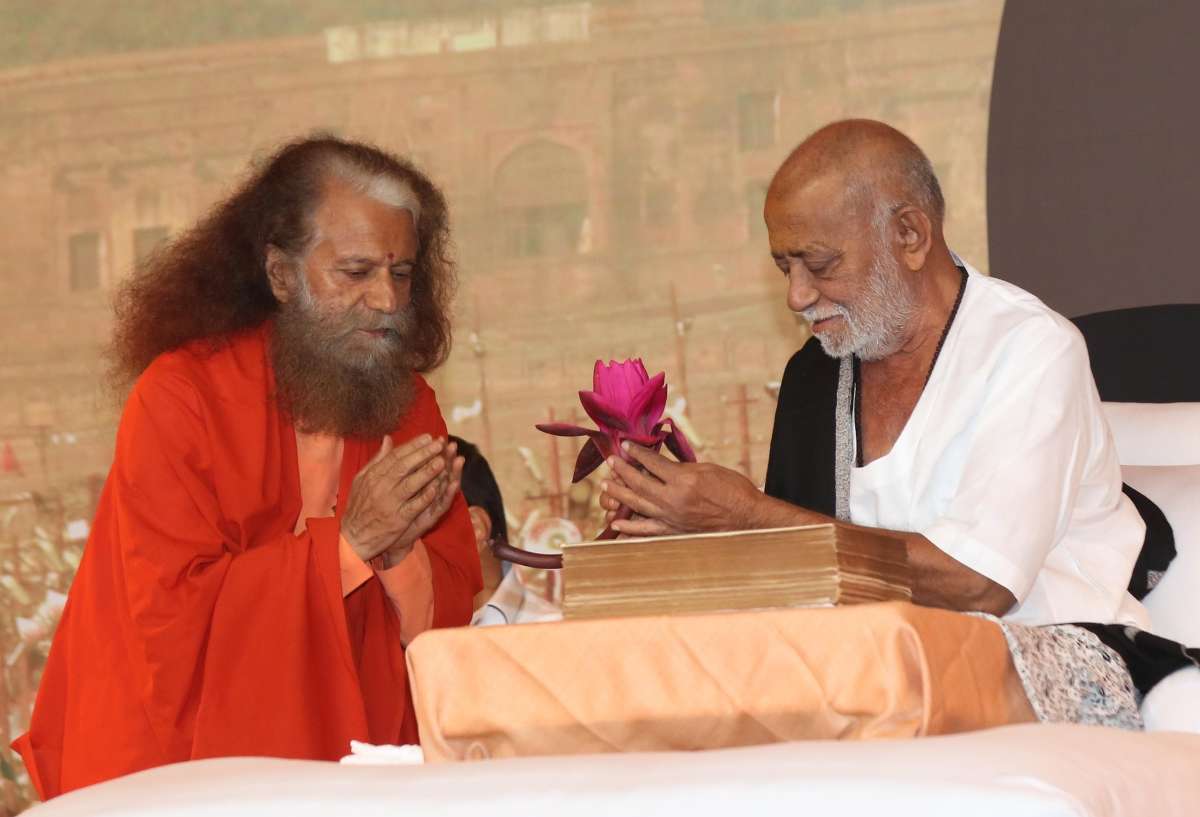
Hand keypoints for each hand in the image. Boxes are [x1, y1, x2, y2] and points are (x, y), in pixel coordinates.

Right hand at [341, 434, 463, 564]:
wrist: (353, 536)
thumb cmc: (359, 506)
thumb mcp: (362, 479)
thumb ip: (377, 459)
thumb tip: (388, 439)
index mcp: (373, 475)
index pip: (395, 456)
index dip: (413, 445)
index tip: (428, 437)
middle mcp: (380, 487)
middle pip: (404, 466)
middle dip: (423, 454)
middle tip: (439, 444)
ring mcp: (389, 503)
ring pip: (410, 484)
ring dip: (427, 472)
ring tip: (442, 461)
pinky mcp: (397, 520)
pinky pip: (413, 506)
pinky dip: (424, 497)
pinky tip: (437, 488)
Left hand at [599, 443, 764, 536]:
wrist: (747, 518)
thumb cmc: (734, 489)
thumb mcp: (708, 469)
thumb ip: (681, 467)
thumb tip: (661, 463)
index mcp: (684, 479)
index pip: (652, 462)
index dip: (637, 452)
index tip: (626, 445)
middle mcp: (674, 499)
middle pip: (639, 483)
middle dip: (622, 470)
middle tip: (611, 461)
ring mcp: (672, 518)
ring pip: (637, 505)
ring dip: (619, 494)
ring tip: (606, 485)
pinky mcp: (674, 532)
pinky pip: (647, 530)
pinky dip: (630, 528)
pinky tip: (616, 523)